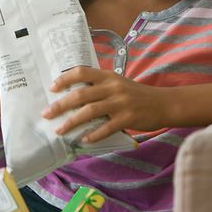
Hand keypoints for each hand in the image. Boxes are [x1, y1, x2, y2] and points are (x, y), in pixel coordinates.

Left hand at [41, 66, 168, 142]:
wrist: (164, 103)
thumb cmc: (136, 95)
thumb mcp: (118, 83)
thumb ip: (99, 86)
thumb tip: (73, 96)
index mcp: (108, 76)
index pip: (82, 72)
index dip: (64, 78)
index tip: (51, 88)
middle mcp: (112, 87)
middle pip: (81, 94)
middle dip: (60, 105)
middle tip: (46, 113)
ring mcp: (120, 103)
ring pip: (89, 111)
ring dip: (71, 122)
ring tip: (60, 130)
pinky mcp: (128, 118)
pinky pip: (106, 128)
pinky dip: (93, 134)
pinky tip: (83, 139)